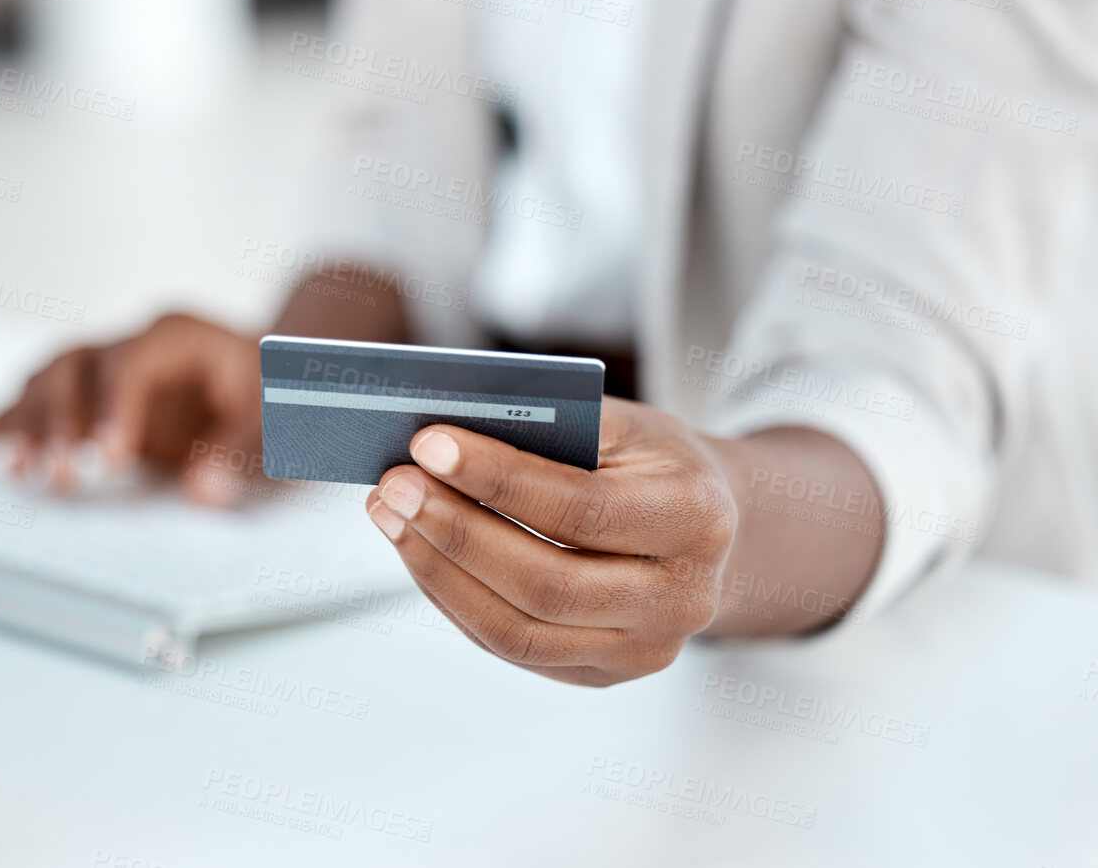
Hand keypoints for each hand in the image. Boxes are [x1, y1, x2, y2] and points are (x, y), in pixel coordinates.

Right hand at [0, 314, 261, 505]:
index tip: (109, 457)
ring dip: (30, 425)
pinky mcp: (90, 398)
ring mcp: (105, 368)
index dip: (114, 406)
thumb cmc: (274, 396)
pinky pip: (39, 399)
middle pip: (77, 365)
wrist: (268, 383)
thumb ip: (243, 451)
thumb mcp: (280, 421)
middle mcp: (132, 344)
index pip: (133, 361)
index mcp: (179, 337)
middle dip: (62, 419)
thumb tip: (202, 488)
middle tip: (61, 475)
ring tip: (23, 472)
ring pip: (48, 381)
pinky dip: (9, 421)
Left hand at [364, 400, 737, 685]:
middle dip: (454, 531)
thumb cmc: (650, 460)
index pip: (579, 509)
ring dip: (437, 570)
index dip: (497, 478)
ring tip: (390, 513)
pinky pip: (510, 647)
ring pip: (517, 630)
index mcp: (695, 519)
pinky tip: (418, 551)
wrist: (708, 525)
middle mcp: (680, 599)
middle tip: (394, 484)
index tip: (427, 444)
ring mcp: (643, 650)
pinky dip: (453, 597)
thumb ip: (548, 426)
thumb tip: (439, 438)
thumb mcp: (621, 423)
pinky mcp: (602, 674)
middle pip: (545, 584)